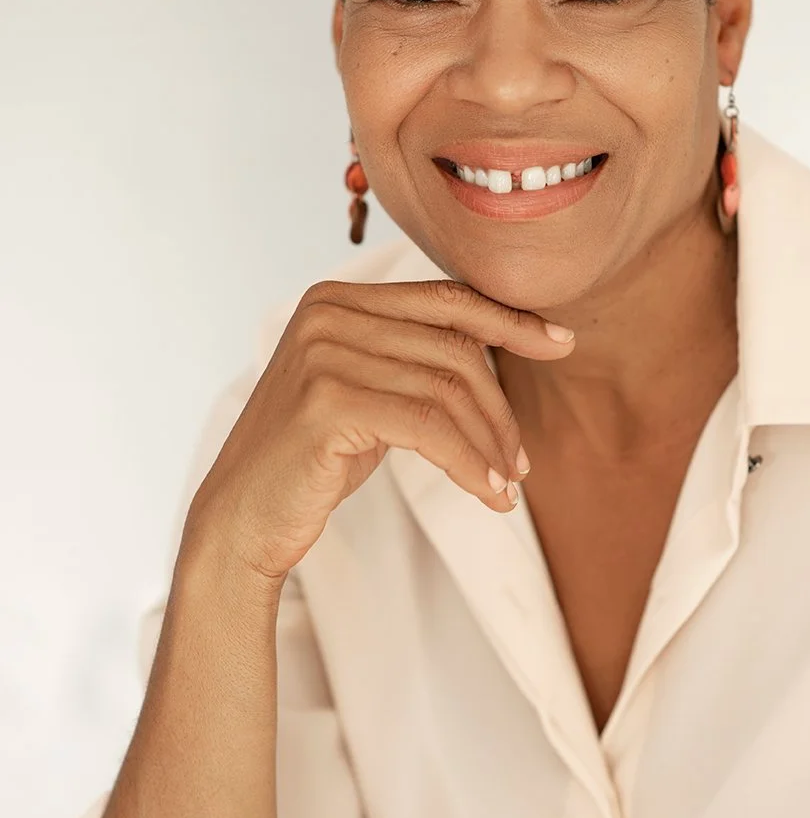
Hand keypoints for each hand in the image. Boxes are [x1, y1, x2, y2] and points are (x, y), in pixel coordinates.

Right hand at [181, 278, 574, 586]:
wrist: (239, 520)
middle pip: (453, 347)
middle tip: (522, 462)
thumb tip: (497, 348)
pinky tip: (489, 492)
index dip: (510, 320)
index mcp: (335, 298)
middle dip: (500, 407)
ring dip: (491, 444)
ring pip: (447, 389)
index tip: (561, 343)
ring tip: (508, 486)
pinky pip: (429, 427)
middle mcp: (326, 313)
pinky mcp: (327, 402)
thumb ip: (411, 359)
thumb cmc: (310, 461)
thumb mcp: (365, 392)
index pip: (445, 298)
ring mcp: (323, 353)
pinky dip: (470, 463)